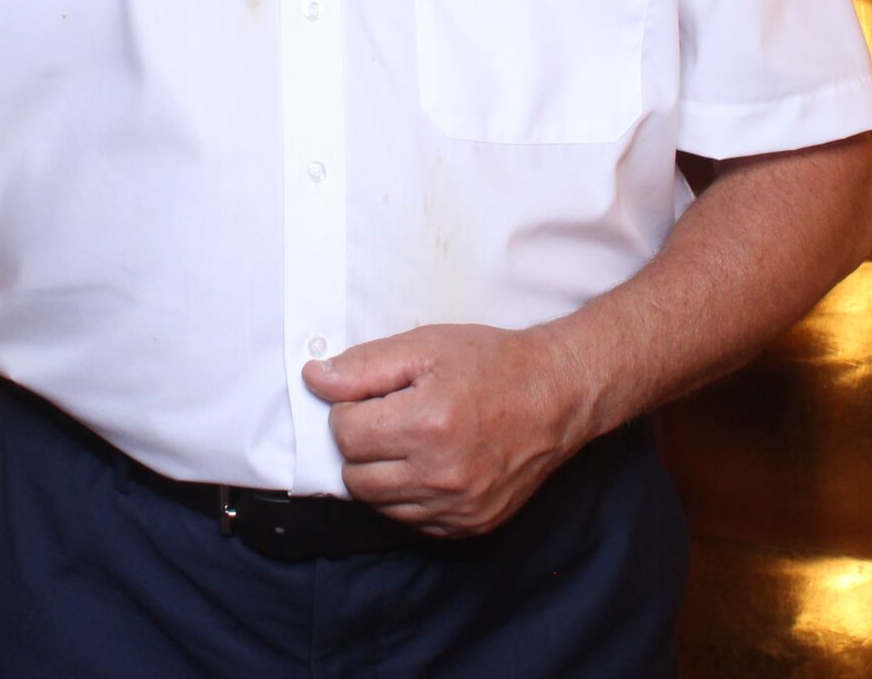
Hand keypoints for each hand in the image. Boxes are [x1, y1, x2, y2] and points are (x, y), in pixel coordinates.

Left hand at [300, 324, 594, 537]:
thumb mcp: (426, 345)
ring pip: (379, 503)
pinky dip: (409, 495)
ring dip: (382, 473)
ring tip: (412, 440)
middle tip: (392, 417)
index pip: (344, 434)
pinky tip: (431, 464)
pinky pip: (411, 521)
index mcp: (428, 423)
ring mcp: (458, 506)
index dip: (350, 410)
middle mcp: (442, 474)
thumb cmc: (492, 364)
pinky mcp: (470, 526)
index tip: (374, 397)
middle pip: (355, 476)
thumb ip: (364, 366)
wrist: (557, 395)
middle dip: (362, 444)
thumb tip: (315, 379)